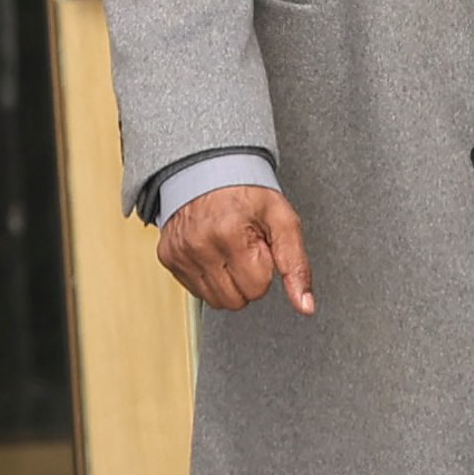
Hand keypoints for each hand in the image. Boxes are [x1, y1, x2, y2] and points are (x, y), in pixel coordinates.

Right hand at [158, 185, 316, 314]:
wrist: (209, 169)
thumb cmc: (246, 192)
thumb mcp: (283, 220)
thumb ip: (296, 265)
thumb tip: (305, 305)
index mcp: (230, 234)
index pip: (258, 288)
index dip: (265, 267)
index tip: (259, 245)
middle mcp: (200, 245)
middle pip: (236, 300)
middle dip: (248, 279)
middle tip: (246, 248)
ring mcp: (180, 253)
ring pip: (215, 300)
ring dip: (228, 281)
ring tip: (230, 250)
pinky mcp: (168, 257)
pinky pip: (196, 291)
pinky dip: (208, 277)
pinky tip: (213, 252)